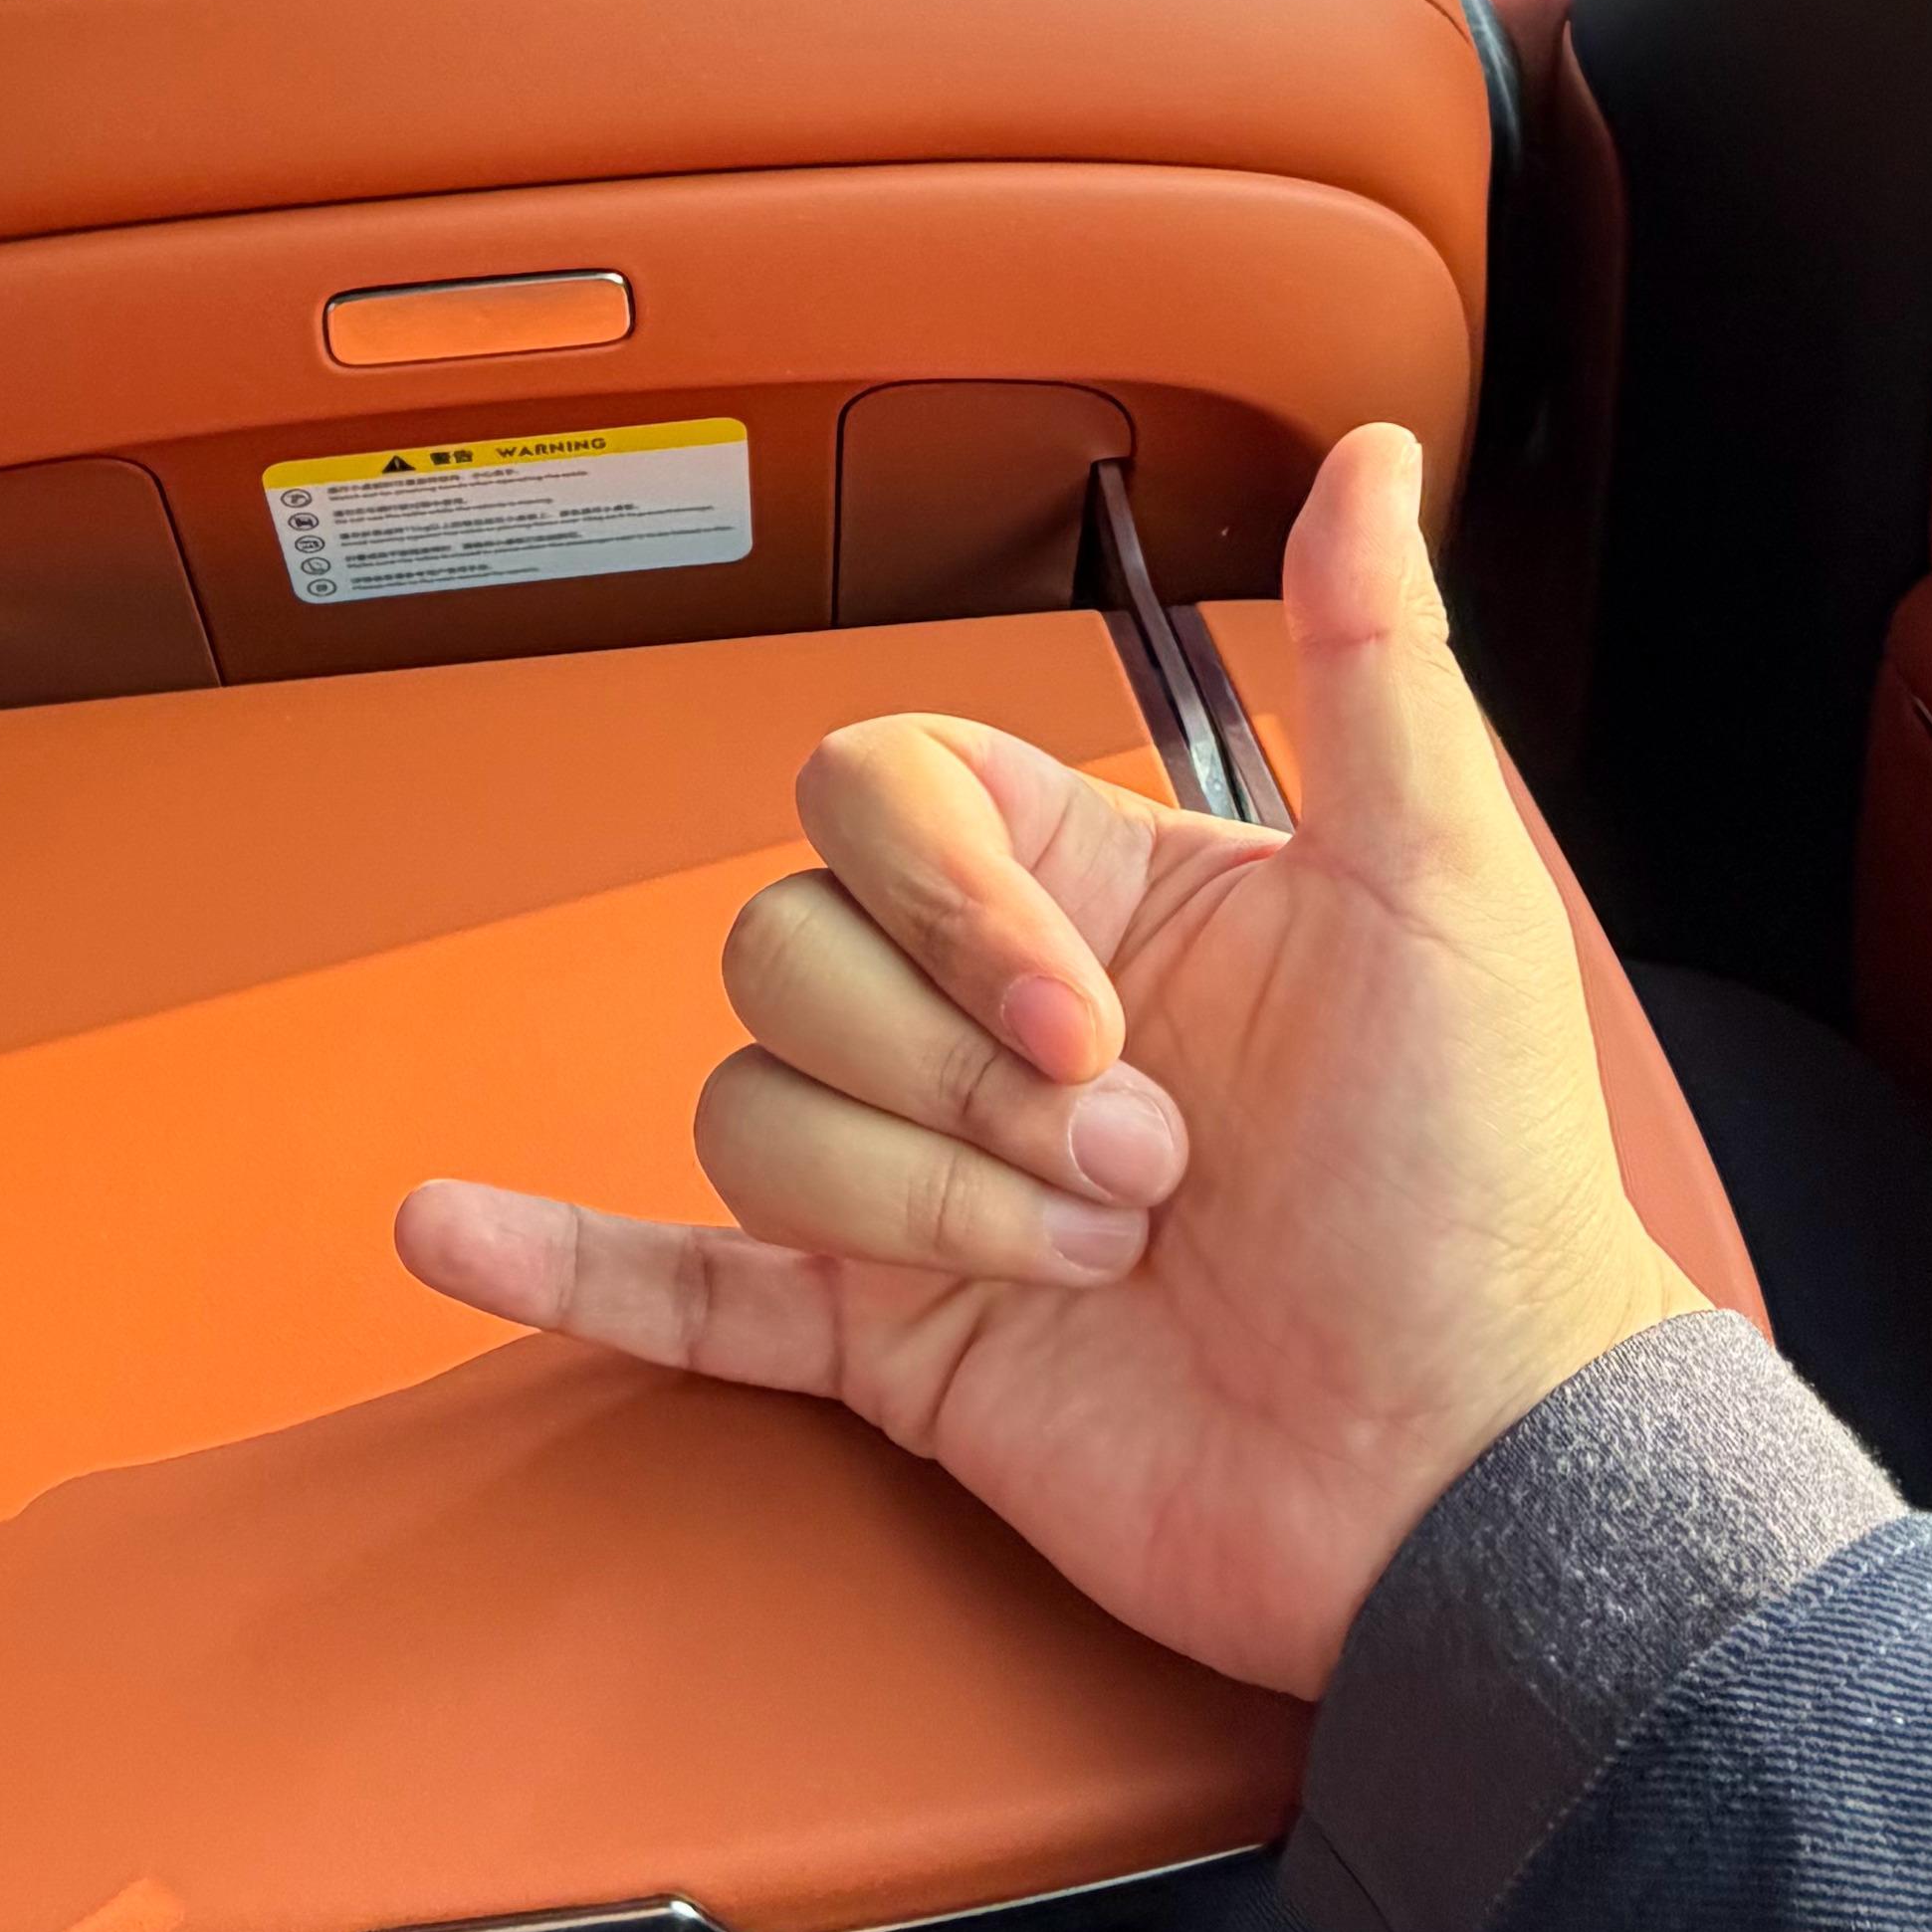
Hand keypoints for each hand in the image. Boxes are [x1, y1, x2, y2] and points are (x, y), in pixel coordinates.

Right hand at [397, 428, 1696, 1698]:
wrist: (1467, 1473)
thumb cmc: (1479, 1190)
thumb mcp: (1444, 889)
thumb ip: (1376, 661)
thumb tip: (1363, 459)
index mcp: (1095, 902)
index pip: (884, 799)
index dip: (939, 894)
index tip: (1074, 1004)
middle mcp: (986, 1031)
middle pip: (788, 949)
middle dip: (942, 1071)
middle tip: (1126, 1158)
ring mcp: (922, 1187)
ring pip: (751, 1109)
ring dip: (911, 1197)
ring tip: (1082, 1258)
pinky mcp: (889, 1343)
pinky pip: (683, 1289)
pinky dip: (563, 1263)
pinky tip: (453, 1229)